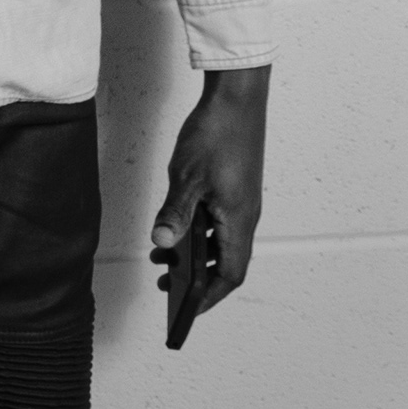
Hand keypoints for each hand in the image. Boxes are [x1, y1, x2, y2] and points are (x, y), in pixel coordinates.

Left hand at [153, 64, 267, 332]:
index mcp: (239, 221)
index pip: (230, 274)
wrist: (236, 100)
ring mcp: (242, 202)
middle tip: (166, 285)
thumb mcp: (186, 178)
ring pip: (222, 241)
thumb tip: (162, 244)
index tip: (186, 308)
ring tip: (161, 256)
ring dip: (196, 254)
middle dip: (197, 278)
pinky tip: (175, 225)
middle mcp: (245, 216)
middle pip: (227, 261)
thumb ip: (175, 214)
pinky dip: (199, 231)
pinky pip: (219, 222)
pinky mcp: (235, 188)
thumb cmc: (215, 137)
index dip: (209, 295)